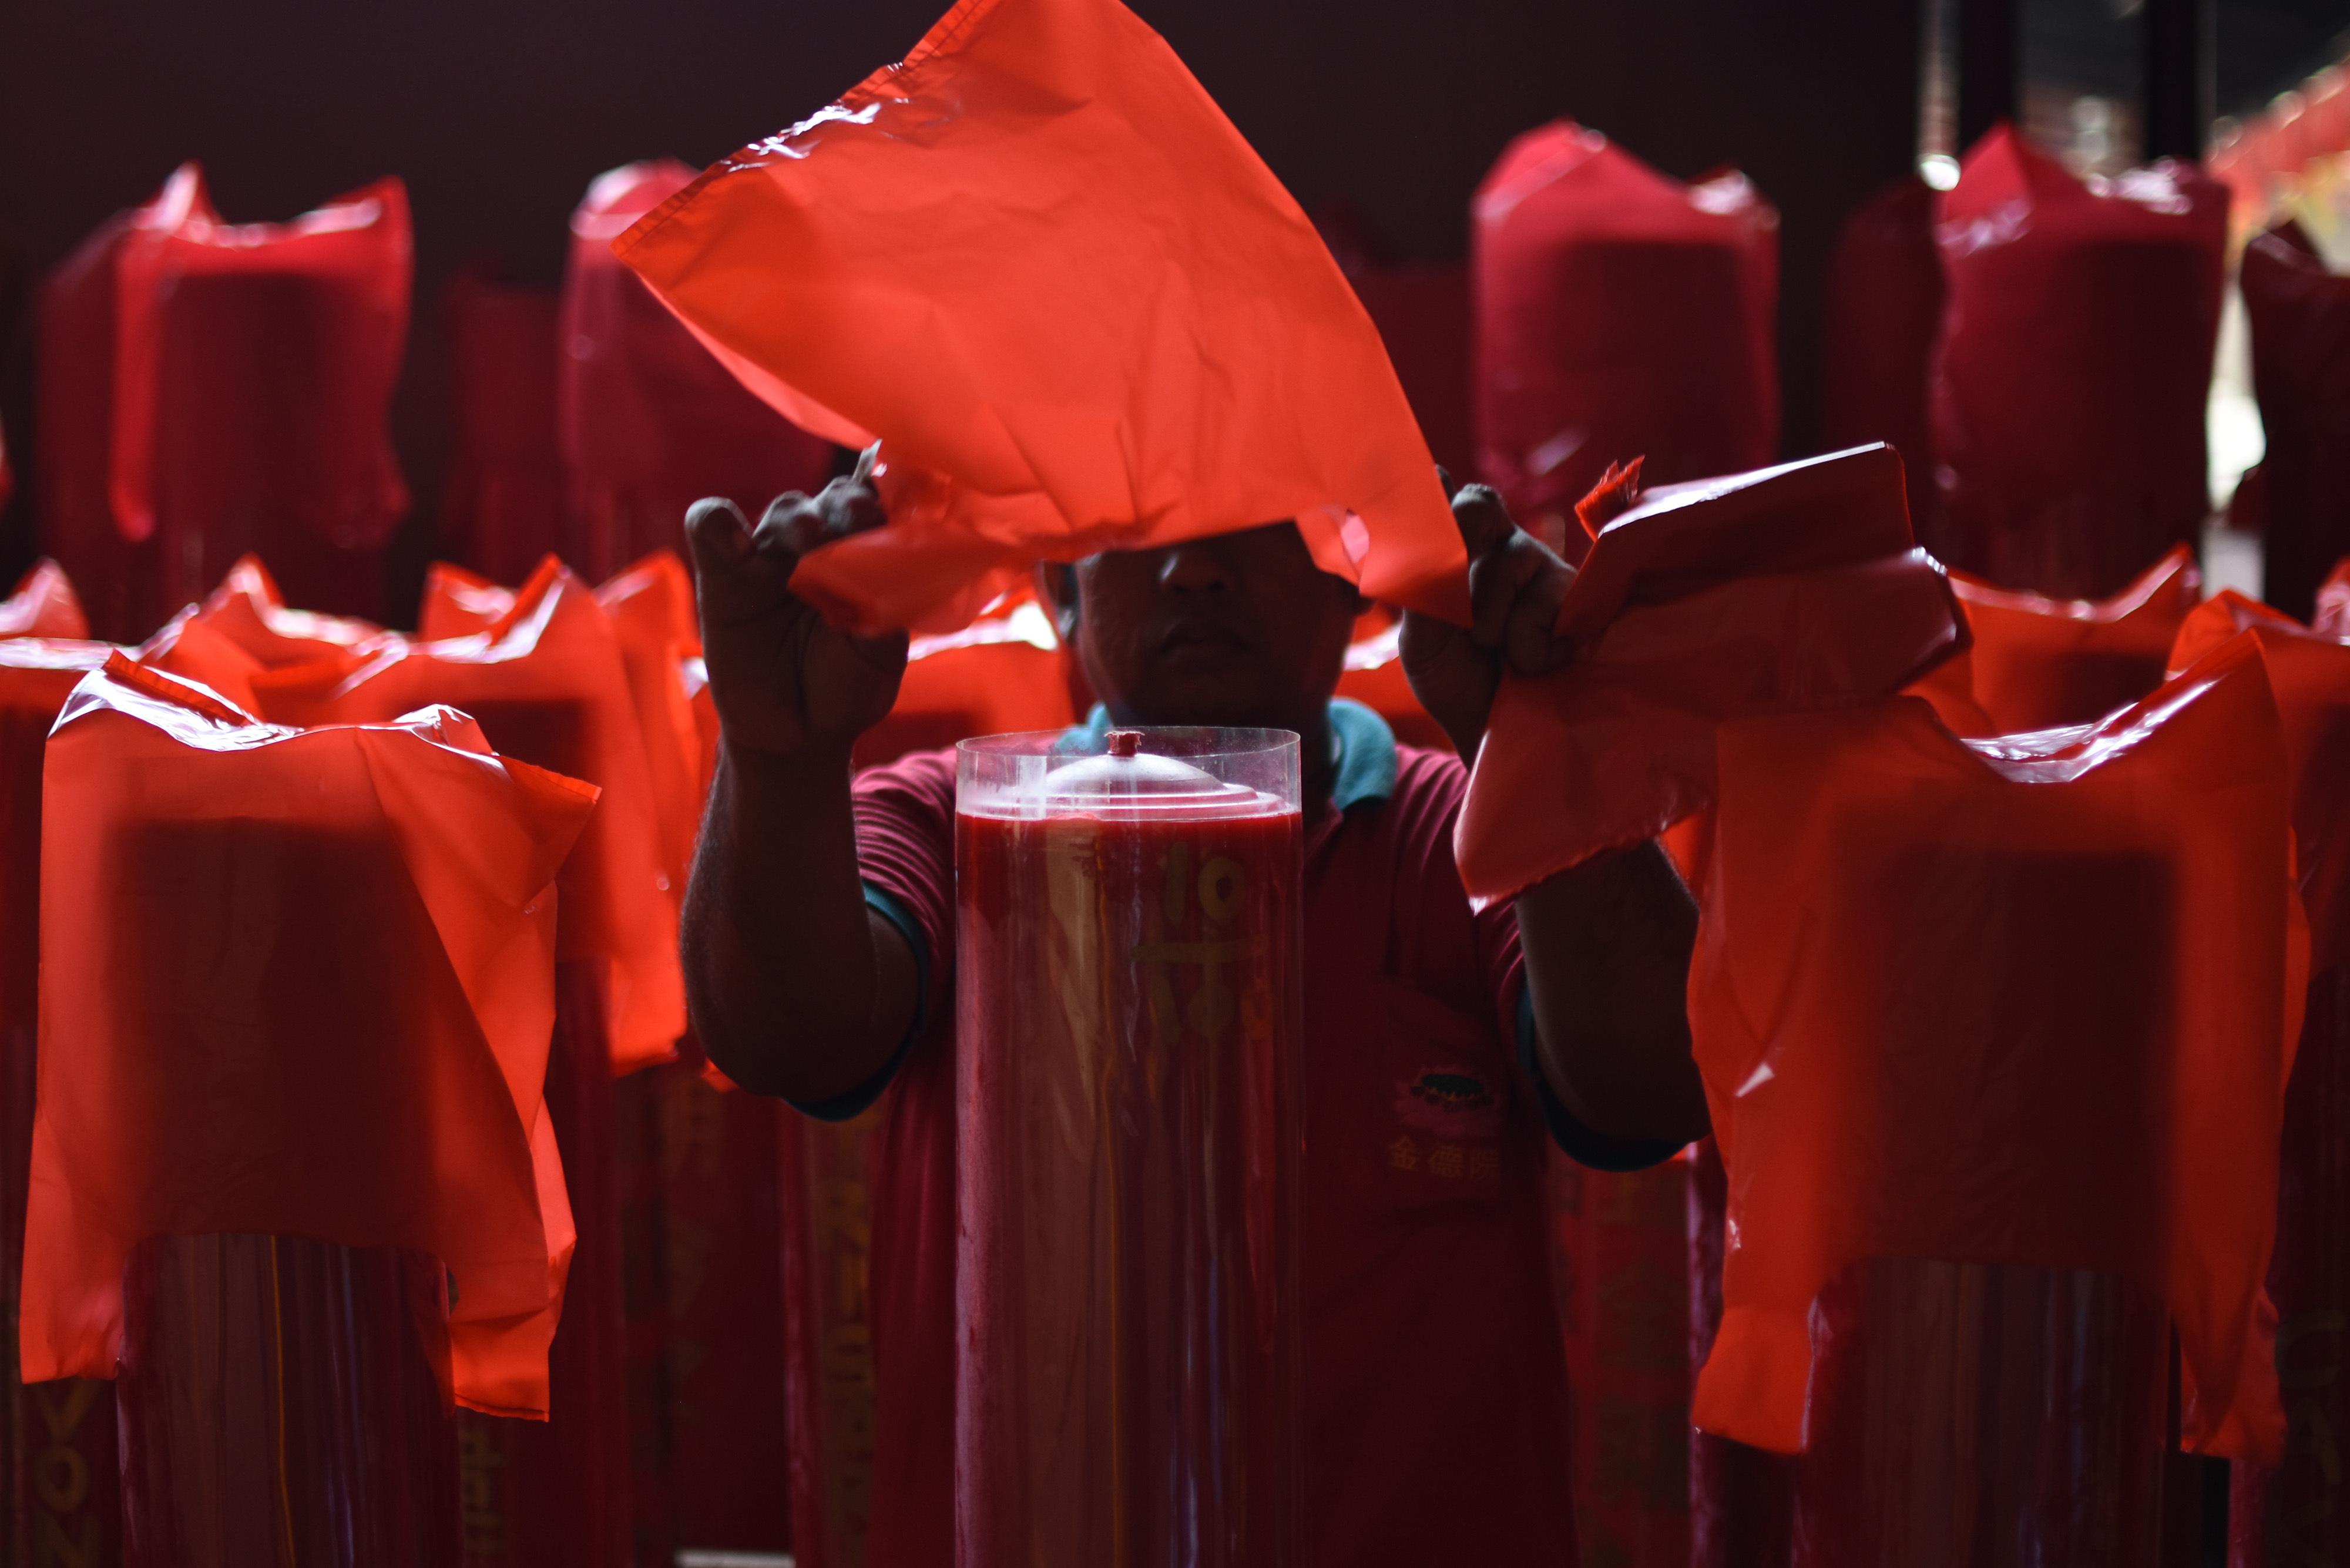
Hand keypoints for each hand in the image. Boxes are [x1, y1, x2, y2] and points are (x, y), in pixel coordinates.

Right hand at [685, 479, 907, 759]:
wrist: (796, 736)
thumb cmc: (845, 688)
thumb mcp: (878, 658)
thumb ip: (885, 612)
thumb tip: (884, 573)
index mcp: (868, 557)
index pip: (879, 506)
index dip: (888, 499)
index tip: (898, 510)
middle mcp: (823, 545)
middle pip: (835, 499)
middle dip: (850, 505)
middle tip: (858, 521)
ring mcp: (772, 555)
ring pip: (786, 509)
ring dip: (802, 519)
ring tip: (811, 542)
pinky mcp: (724, 573)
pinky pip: (710, 525)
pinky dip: (719, 524)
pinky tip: (738, 547)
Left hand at [1400, 479, 1575, 759]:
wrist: (1498, 738)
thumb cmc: (1457, 682)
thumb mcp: (1422, 637)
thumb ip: (1423, 577)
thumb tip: (1430, 498)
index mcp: (1460, 551)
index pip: (1449, 497)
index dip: (1437, 491)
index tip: (1428, 492)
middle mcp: (1503, 548)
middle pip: (1480, 506)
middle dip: (1462, 555)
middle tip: (1467, 623)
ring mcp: (1544, 569)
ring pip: (1508, 562)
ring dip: (1491, 624)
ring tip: (1502, 658)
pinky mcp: (1581, 599)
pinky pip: (1546, 603)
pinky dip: (1530, 646)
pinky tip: (1536, 666)